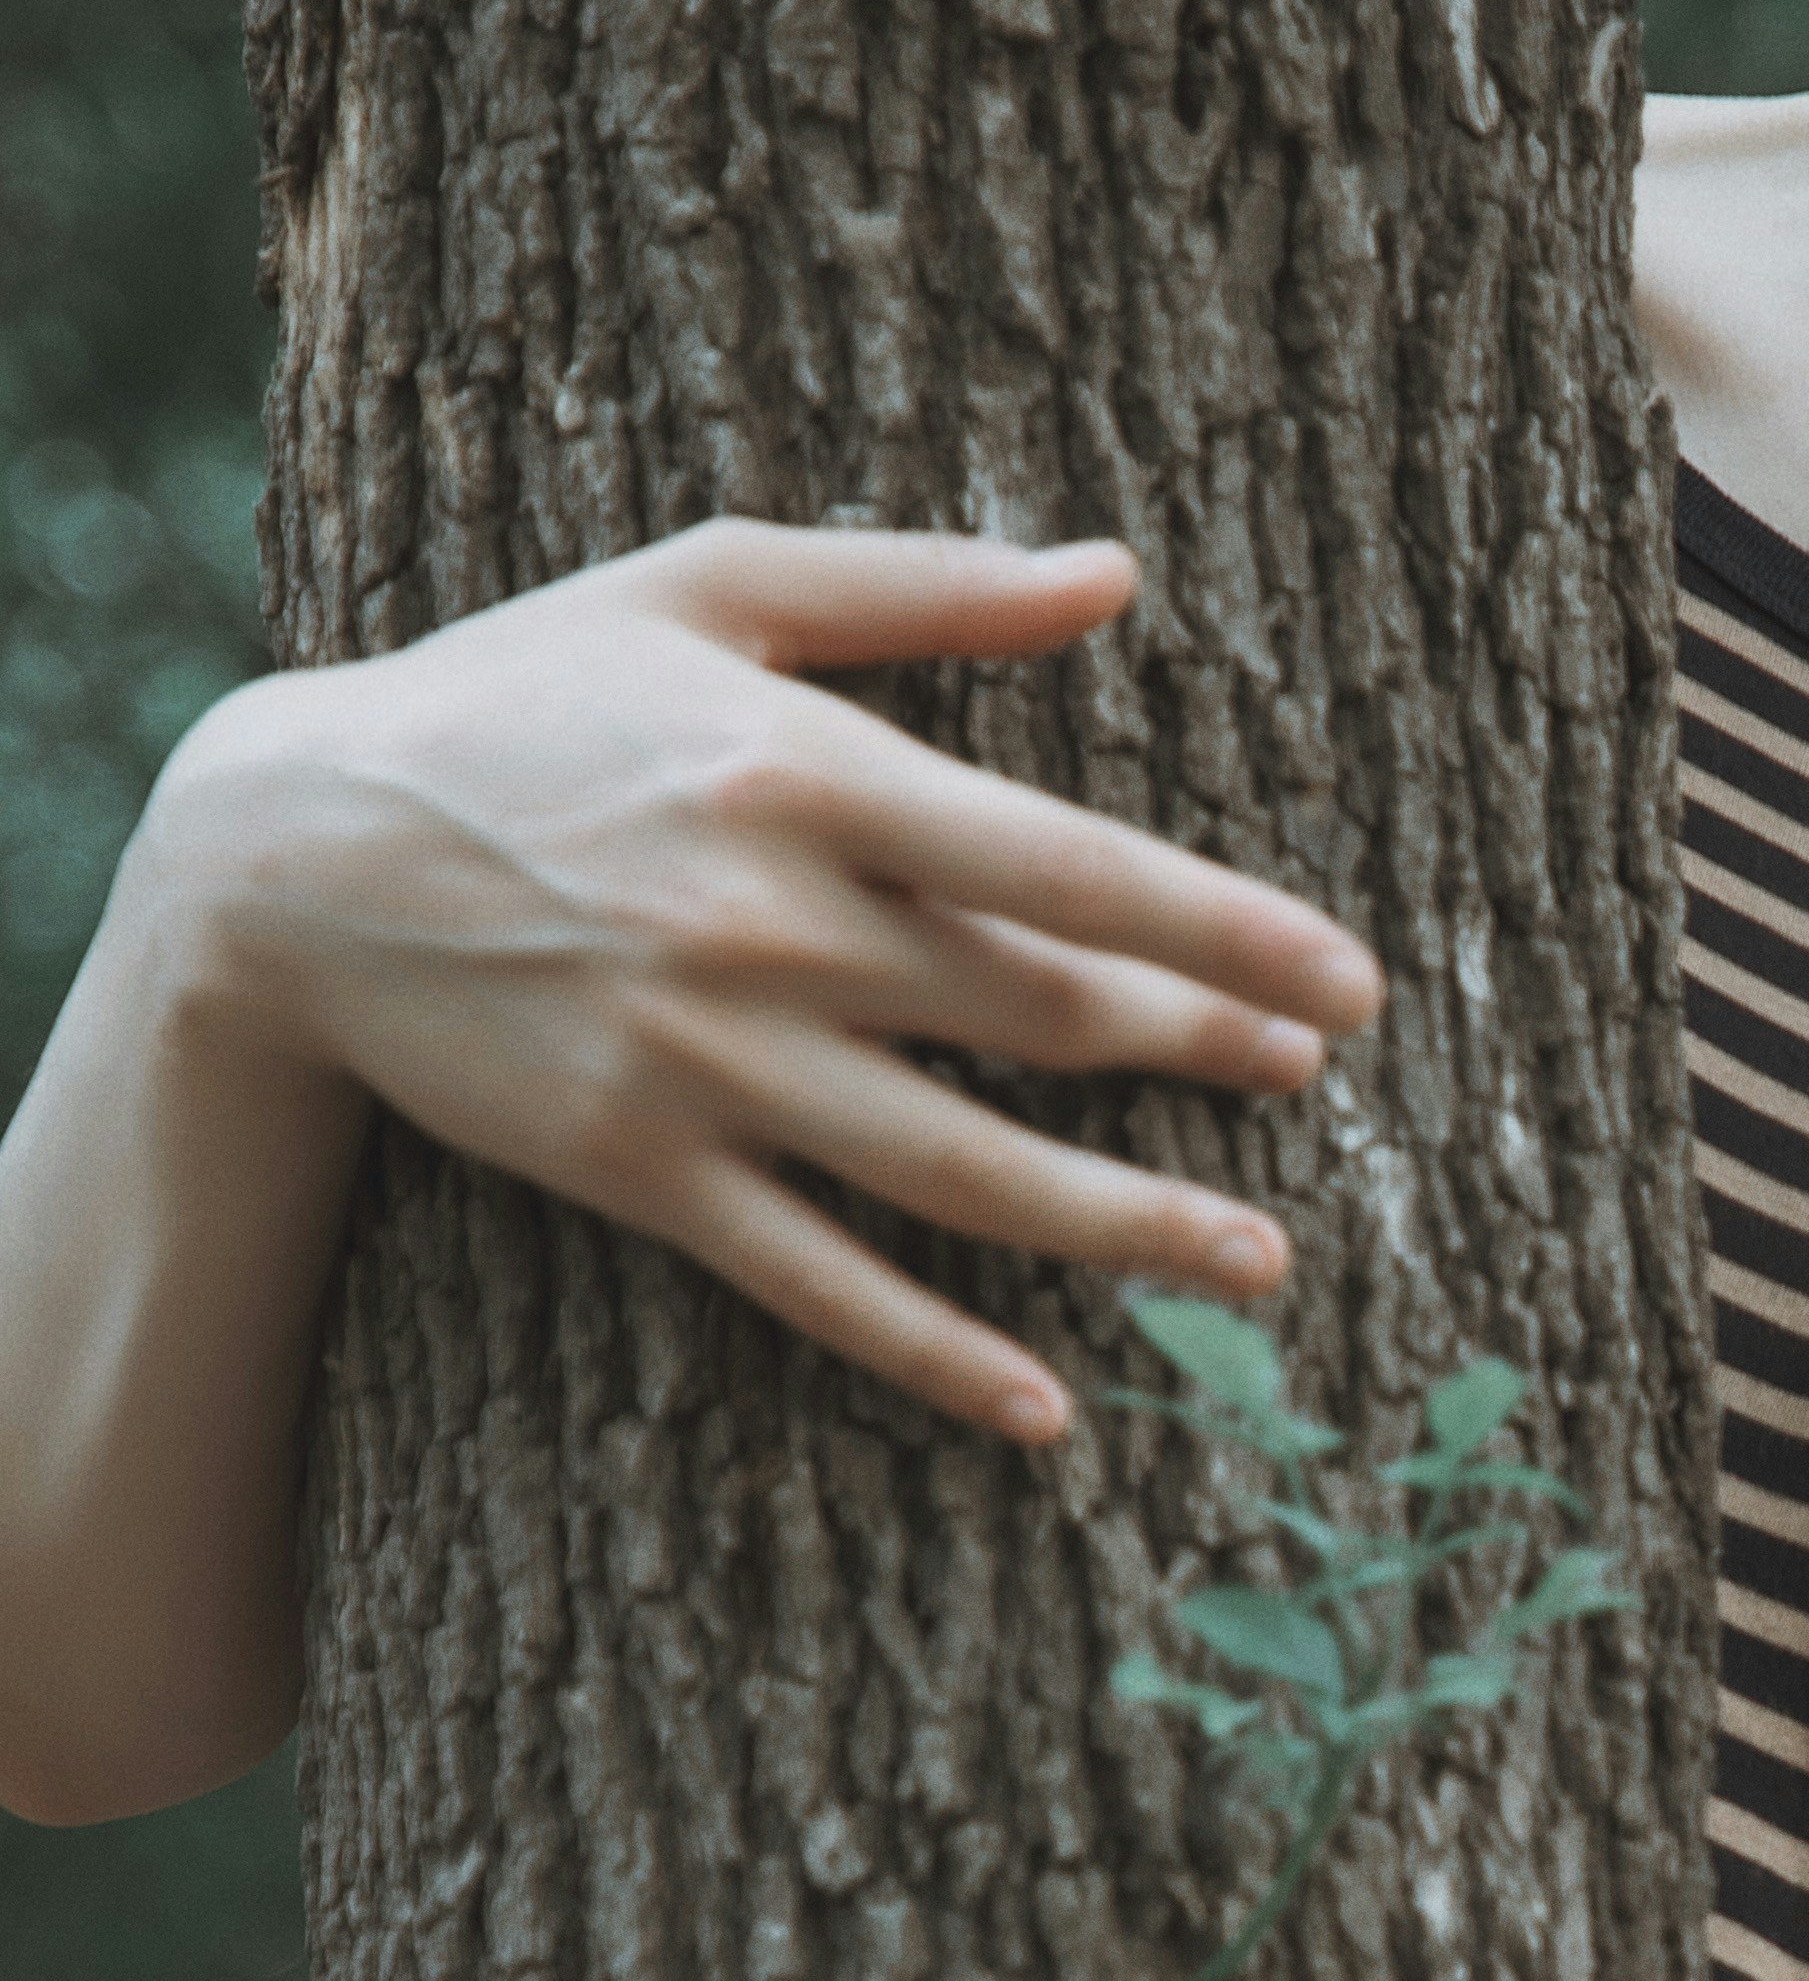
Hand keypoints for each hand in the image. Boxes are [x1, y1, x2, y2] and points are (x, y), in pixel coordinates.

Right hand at [133, 519, 1375, 1448]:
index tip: (1346, 986)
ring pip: (964, 1168)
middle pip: (1041, 1016)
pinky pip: (819, 1280)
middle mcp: (772, 928)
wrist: (290, 854)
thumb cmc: (518, 692)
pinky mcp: (639, 1168)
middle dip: (1200, 1057)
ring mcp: (705, 1063)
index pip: (1070, 869)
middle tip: (1315, 1084)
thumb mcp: (708, 587)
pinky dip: (936, 1350)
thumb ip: (920, 586)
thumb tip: (1115, 572)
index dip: (1225, 935)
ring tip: (1257, 1262)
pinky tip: (1047, 1408)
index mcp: (806, 772)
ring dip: (1126, 1225)